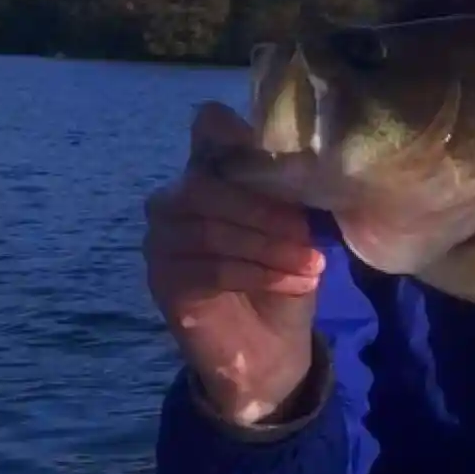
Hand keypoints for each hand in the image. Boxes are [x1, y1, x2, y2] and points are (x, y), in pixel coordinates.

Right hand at [143, 102, 325, 425]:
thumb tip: (309, 164)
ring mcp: (161, 241)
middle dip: (263, 210)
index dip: (234, 131)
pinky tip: (296, 282)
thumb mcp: (297, 225)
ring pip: (210, 231)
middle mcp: (175, 198)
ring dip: (269, 246)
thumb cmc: (285, 272)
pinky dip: (259, 273)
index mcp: (211, 170)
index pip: (208, 128)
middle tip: (308, 234)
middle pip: (205, 186)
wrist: (271, 345)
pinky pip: (210, 269)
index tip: (280, 153)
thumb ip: (289, 190)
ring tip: (313, 264)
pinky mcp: (163, 281)